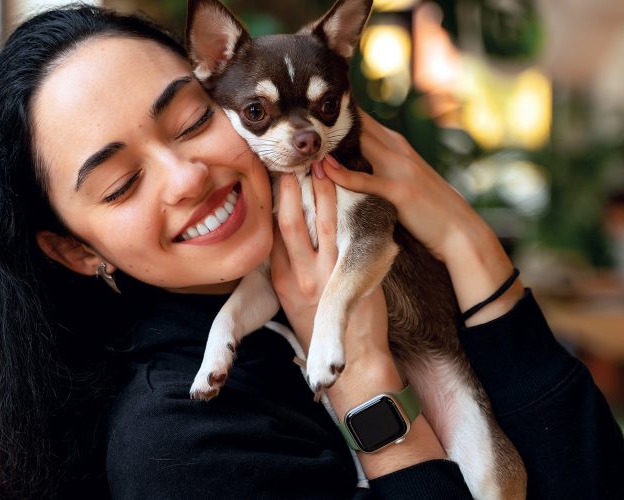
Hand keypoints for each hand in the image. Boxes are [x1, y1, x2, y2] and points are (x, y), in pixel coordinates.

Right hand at [270, 165, 446, 474]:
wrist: (354, 363)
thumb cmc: (327, 327)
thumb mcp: (301, 296)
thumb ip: (298, 264)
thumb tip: (298, 231)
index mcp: (280, 276)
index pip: (270, 229)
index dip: (271, 198)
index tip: (274, 167)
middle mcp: (293, 274)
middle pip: (283, 221)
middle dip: (285, 184)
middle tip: (291, 150)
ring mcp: (317, 276)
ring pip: (311, 222)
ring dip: (316, 188)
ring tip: (318, 157)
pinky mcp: (342, 279)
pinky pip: (339, 236)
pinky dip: (340, 207)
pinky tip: (345, 184)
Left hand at [321, 110, 523, 325]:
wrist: (460, 230)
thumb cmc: (429, 208)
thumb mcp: (404, 178)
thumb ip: (381, 165)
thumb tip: (351, 160)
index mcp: (398, 145)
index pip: (363, 120)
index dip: (337, 113)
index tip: (309, 109)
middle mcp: (398, 149)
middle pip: (358, 125)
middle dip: (328, 120)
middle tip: (297, 116)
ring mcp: (400, 168)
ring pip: (360, 145)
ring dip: (331, 142)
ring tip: (302, 139)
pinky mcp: (400, 191)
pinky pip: (367, 180)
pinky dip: (344, 174)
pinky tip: (324, 169)